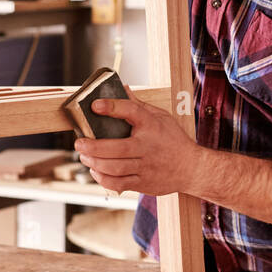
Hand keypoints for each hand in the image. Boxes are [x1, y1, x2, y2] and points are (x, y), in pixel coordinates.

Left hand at [73, 90, 197, 196]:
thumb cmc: (173, 140)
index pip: (131, 112)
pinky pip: (118, 183)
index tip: (95, 105)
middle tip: (79, 143)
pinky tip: (95, 170)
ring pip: (114, 168)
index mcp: (152, 126)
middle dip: (92, 147)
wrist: (192, 169)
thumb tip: (122, 88)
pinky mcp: (143, 183)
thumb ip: (138, 106)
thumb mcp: (161, 117)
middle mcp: (147, 147)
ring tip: (84, 157)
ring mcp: (145, 167)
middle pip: (116, 148)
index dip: (112, 107)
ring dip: (94, 163)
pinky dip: (102, 178)